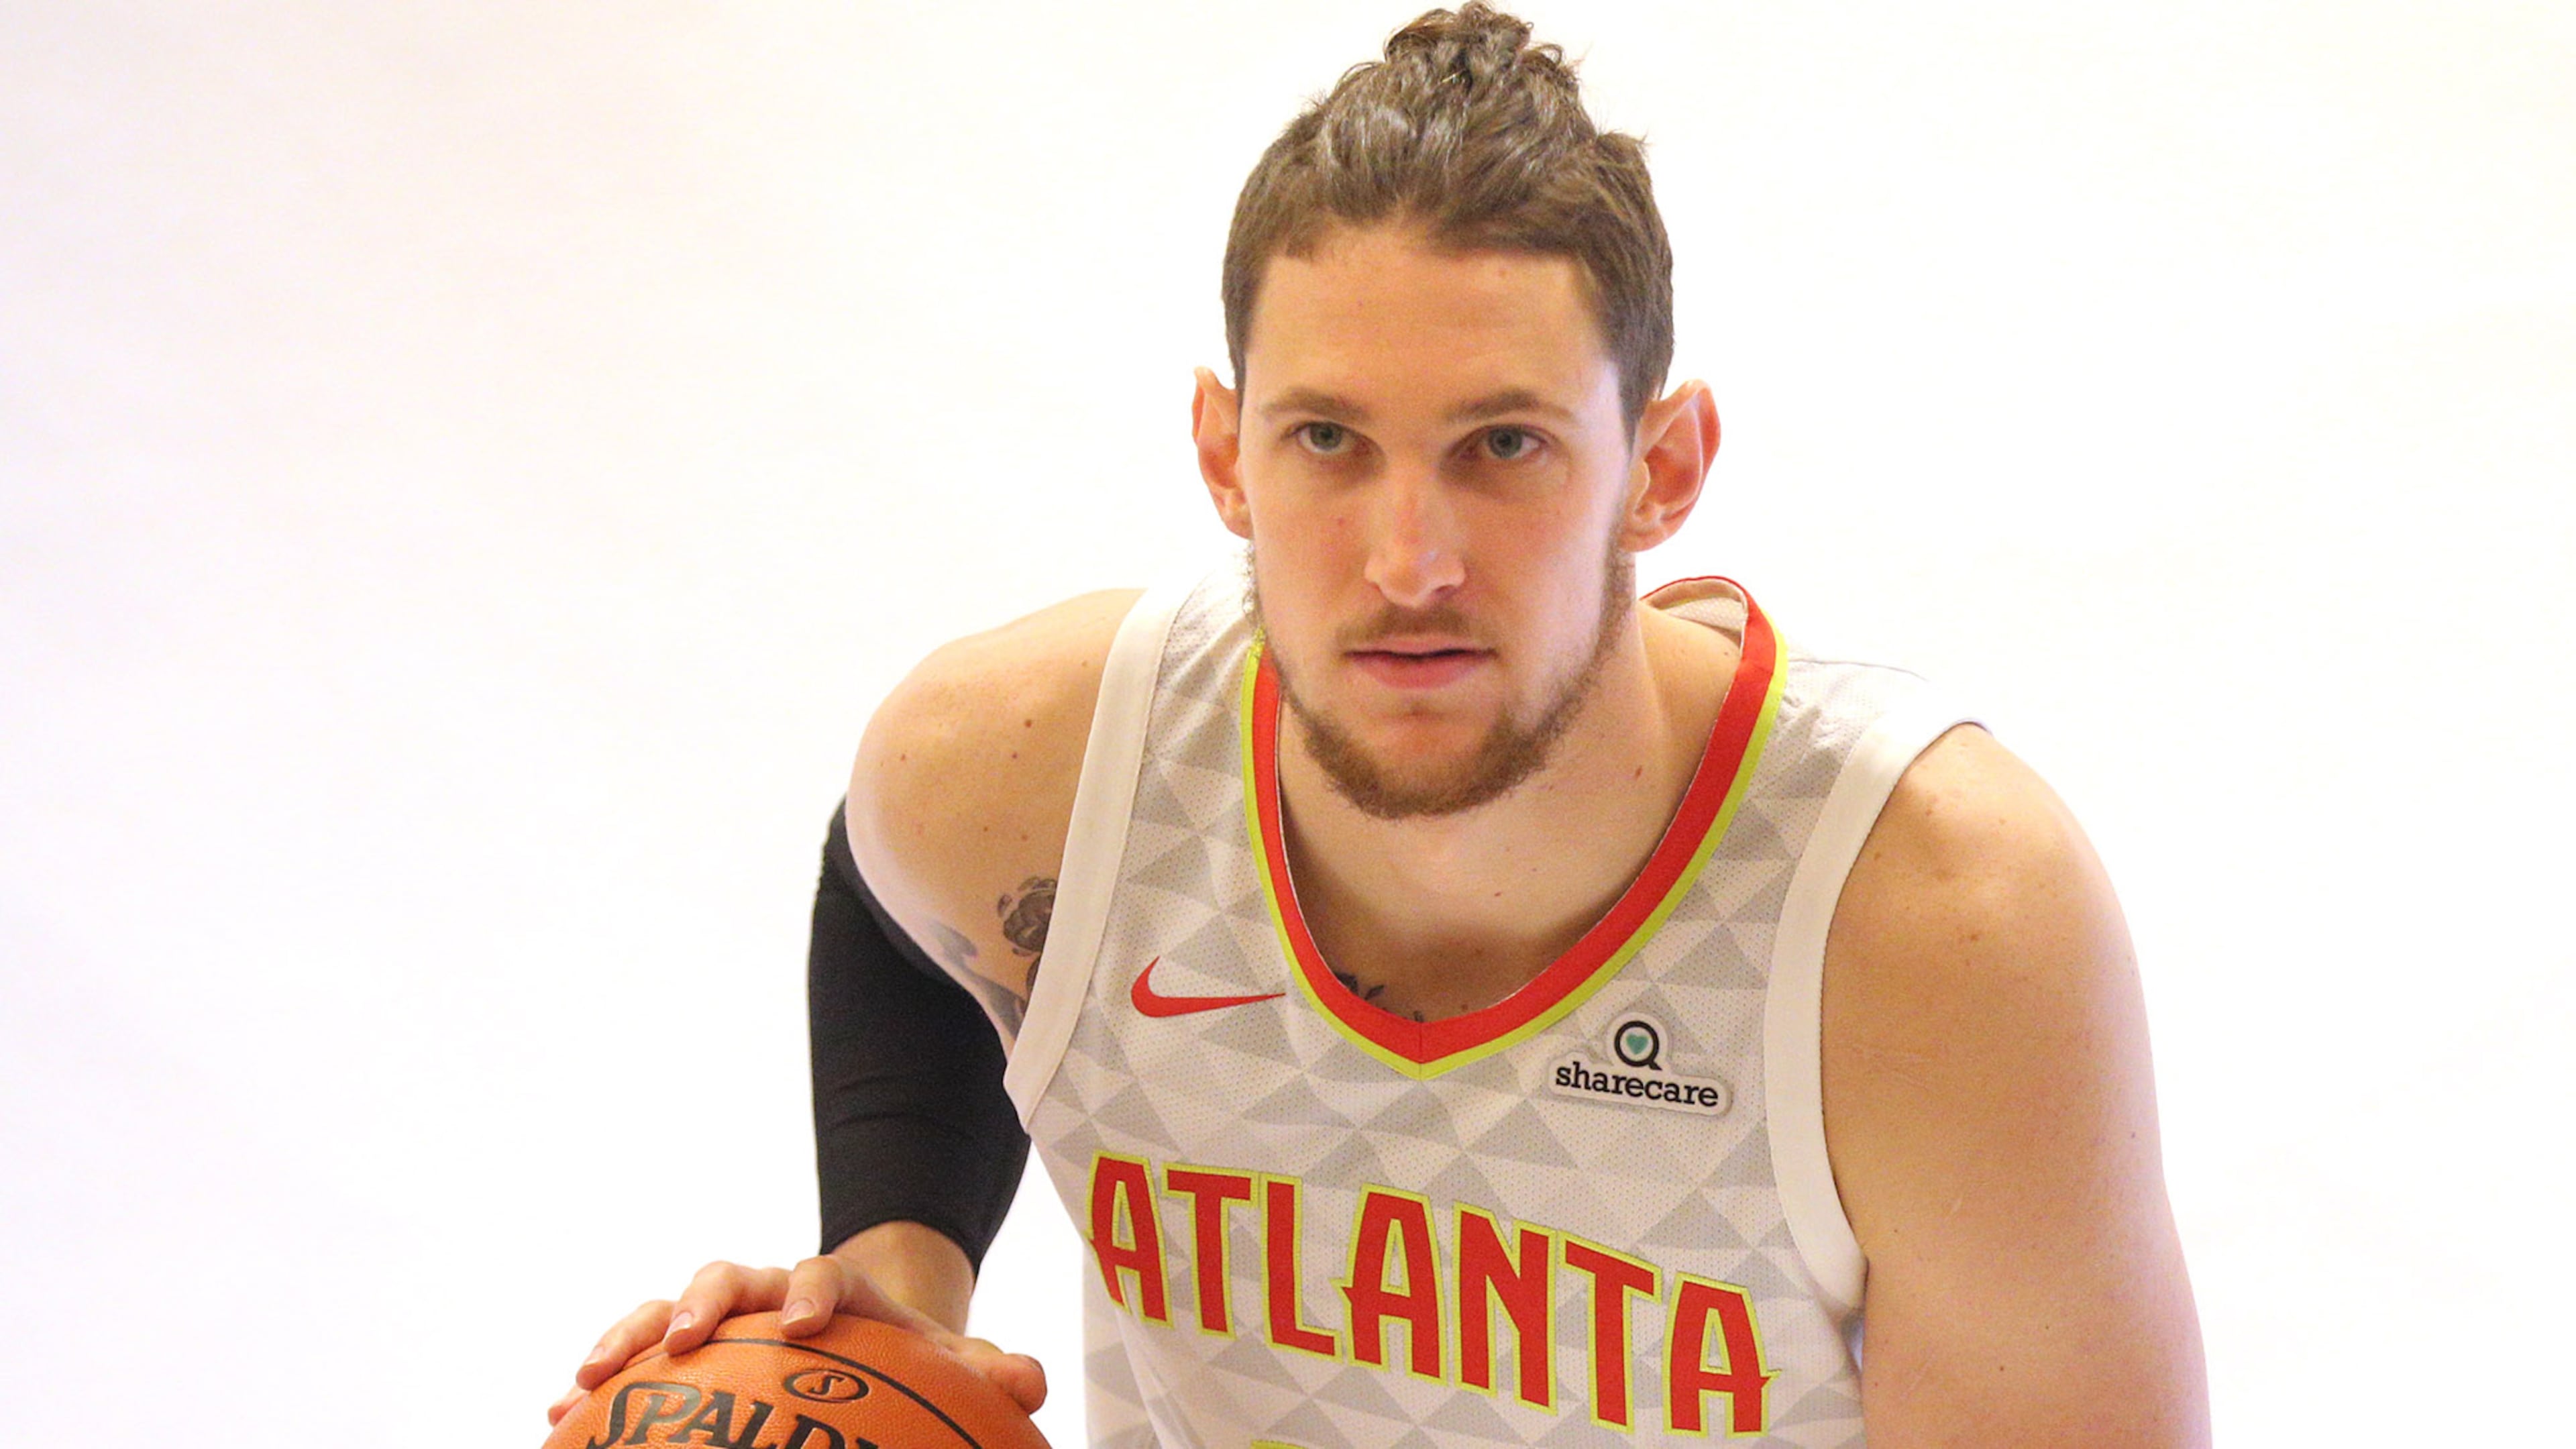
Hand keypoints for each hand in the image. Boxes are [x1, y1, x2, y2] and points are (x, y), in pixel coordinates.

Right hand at [545, 1254, 1046, 1427]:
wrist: (868, 1344)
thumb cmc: (911, 1359)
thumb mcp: (956, 1365)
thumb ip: (992, 1371)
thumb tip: (1032, 1382)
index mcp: (838, 1291)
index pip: (825, 1274)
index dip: (814, 1291)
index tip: (806, 1325)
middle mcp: (772, 1293)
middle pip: (731, 1276)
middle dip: (703, 1302)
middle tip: (684, 1339)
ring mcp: (725, 1319)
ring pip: (669, 1309)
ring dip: (629, 1335)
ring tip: (586, 1378)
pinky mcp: (688, 1351)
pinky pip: (636, 1356)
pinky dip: (599, 1378)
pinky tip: (558, 1416)